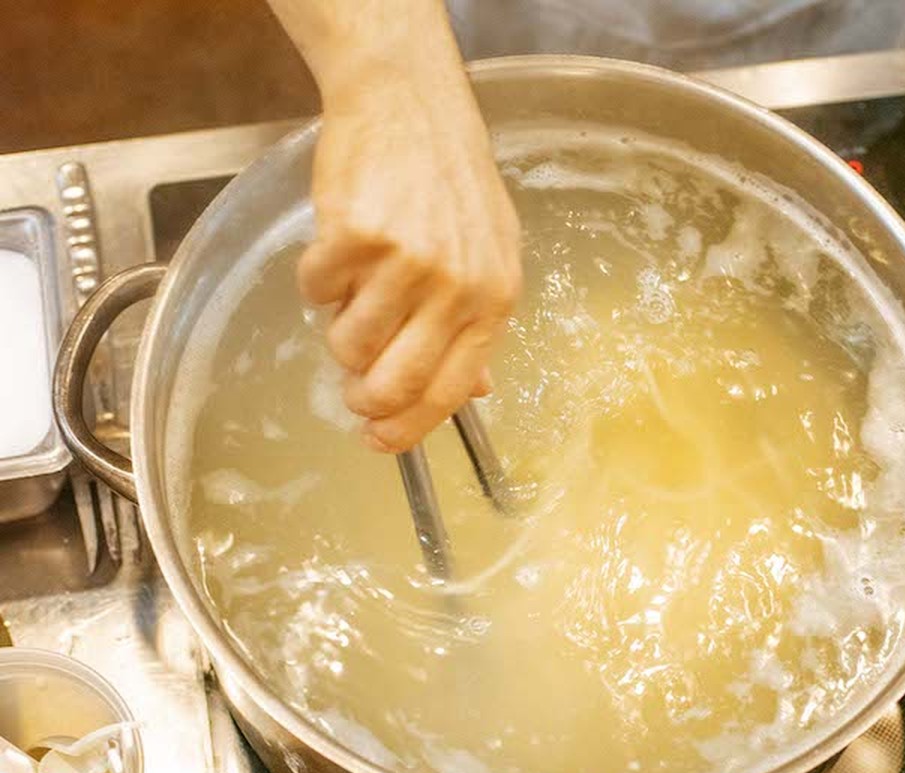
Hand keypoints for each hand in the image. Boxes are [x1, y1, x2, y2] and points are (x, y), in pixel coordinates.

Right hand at [299, 75, 521, 452]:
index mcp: (493, 299)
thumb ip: (478, 324)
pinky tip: (340, 247)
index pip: (450, 391)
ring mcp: (407, 262)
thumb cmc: (448, 180)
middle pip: (393, 385)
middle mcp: (456, 287)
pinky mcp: (356, 236)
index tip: (380, 442)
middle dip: (363, 398)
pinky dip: (317, 279)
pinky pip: (315, 292)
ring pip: (347, 344)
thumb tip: (477, 391)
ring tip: (355, 289)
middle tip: (351, 386)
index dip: (409, 428)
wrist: (411, 103)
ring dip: (338, 328)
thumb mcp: (488, 254)